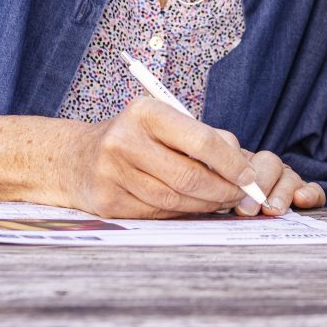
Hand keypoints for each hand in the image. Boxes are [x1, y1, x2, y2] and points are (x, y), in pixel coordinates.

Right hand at [59, 97, 324, 218]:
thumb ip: (206, 138)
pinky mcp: (108, 202)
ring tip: (220, 201)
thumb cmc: (137, 138)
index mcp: (145, 112)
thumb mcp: (166, 123)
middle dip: (222, 190)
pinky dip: (180, 213)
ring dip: (204, 205)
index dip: (231, 163)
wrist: (77, 157)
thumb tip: (245, 168)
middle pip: (189, 176)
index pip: (201, 140)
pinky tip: (191, 207)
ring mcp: (112, 173)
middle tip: (240, 196)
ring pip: (174, 200)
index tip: (249, 177)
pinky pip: (157, 213)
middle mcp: (124, 141)